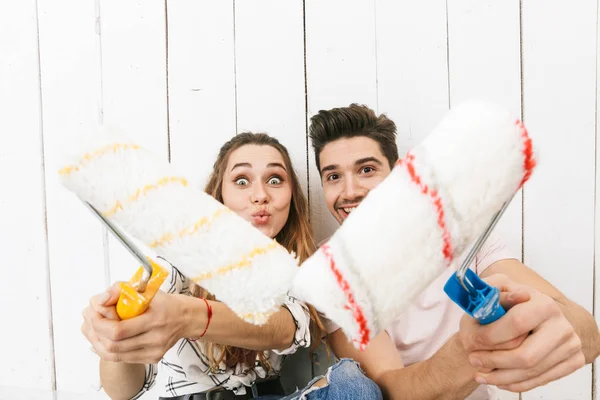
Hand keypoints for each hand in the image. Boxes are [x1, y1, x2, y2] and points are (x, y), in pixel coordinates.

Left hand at [82, 282, 188, 363]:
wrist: (186, 318)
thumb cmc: (165, 303)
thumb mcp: (145, 289)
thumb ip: (120, 290)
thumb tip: (100, 301)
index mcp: (155, 319)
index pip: (118, 331)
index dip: (99, 324)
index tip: (93, 313)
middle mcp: (155, 339)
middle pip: (114, 345)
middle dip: (95, 333)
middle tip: (90, 321)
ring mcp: (154, 351)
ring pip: (114, 355)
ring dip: (98, 342)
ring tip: (92, 330)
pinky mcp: (152, 359)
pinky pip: (122, 359)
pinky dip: (107, 350)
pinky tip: (102, 340)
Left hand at [458, 274, 584, 392]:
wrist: (538, 316)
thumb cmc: (511, 304)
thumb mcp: (496, 291)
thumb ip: (489, 294)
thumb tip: (489, 301)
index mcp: (543, 303)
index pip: (517, 324)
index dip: (491, 337)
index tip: (473, 342)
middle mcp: (561, 325)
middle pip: (526, 356)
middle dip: (494, 361)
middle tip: (473, 360)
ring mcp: (570, 345)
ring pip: (531, 372)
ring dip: (500, 377)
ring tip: (480, 373)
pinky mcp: (573, 361)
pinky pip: (540, 380)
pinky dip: (514, 383)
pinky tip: (497, 379)